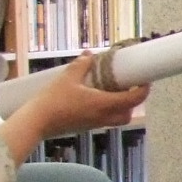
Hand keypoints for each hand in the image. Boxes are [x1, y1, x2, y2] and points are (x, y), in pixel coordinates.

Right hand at [2, 59, 147, 161]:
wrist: (36, 123)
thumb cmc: (52, 100)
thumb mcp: (67, 78)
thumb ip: (81, 65)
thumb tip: (89, 54)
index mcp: (103, 104)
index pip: (133, 99)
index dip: (144, 90)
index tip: (145, 79)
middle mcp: (103, 117)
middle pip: (128, 113)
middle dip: (134, 101)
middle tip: (129, 85)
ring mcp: (95, 124)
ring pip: (118, 119)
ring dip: (121, 107)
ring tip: (114, 90)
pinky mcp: (86, 127)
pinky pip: (105, 120)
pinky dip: (109, 110)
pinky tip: (97, 98)